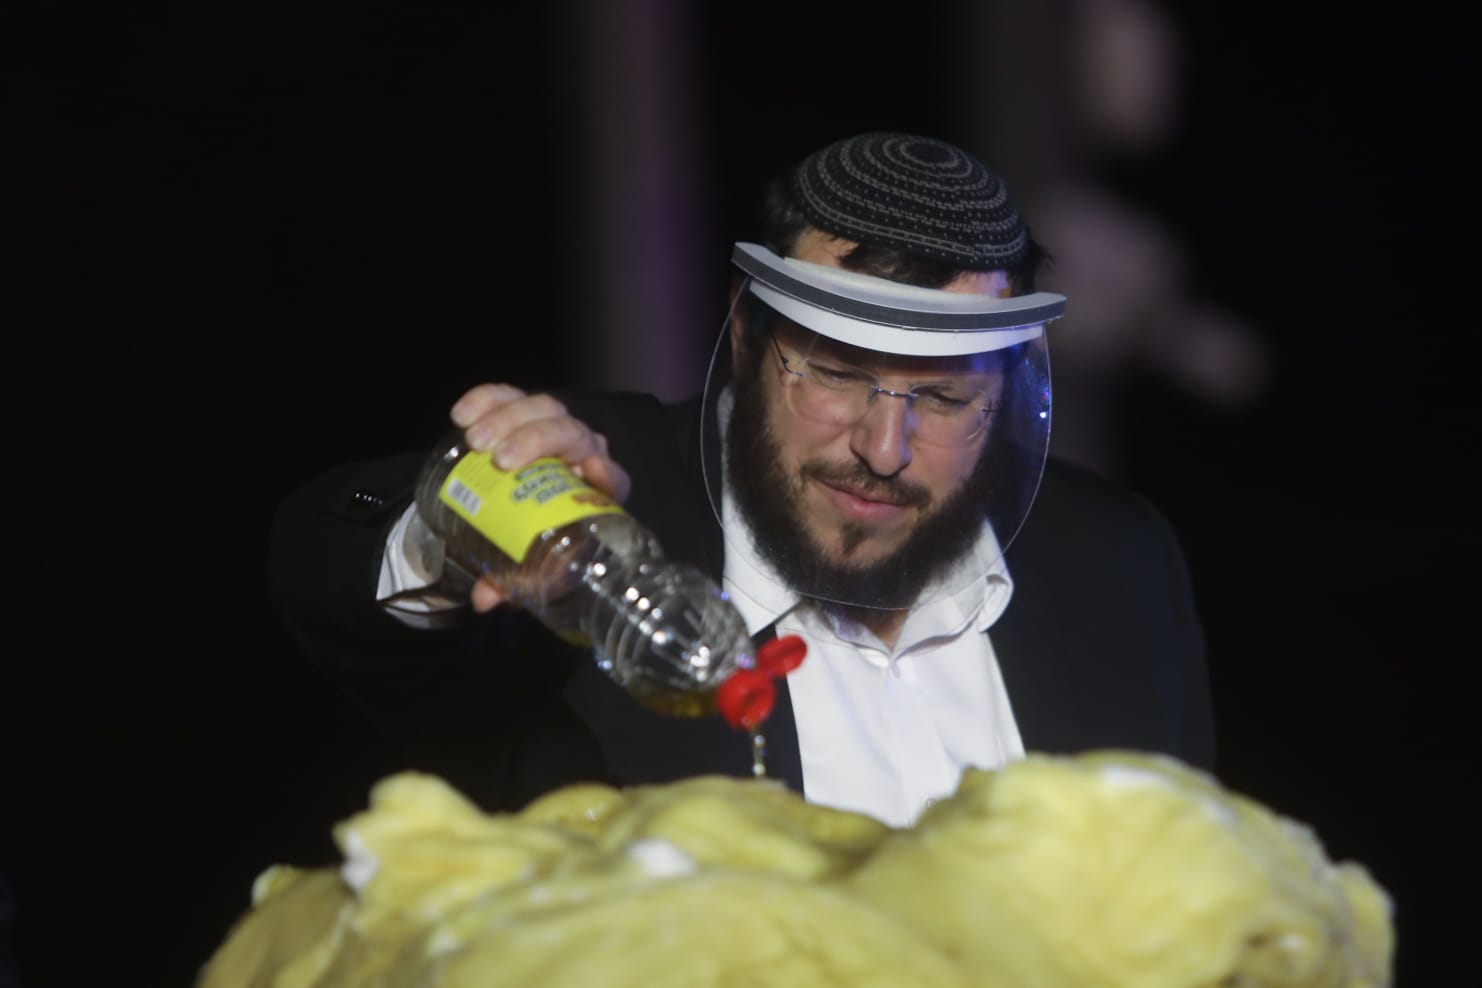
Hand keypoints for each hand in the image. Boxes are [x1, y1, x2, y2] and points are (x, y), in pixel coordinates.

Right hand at [448, 383, 631, 612]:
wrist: (515, 508)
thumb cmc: (533, 538)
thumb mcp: (527, 564)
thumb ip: (511, 581)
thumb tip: (483, 600)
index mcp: (597, 492)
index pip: (615, 479)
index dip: (607, 474)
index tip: (589, 472)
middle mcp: (583, 452)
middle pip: (570, 432)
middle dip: (535, 439)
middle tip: (500, 461)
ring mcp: (554, 426)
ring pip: (542, 407)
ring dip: (507, 418)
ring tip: (475, 441)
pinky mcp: (522, 411)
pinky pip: (508, 395)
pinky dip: (486, 398)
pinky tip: (463, 414)